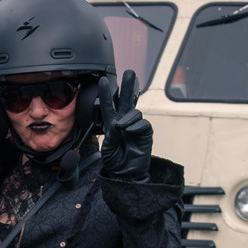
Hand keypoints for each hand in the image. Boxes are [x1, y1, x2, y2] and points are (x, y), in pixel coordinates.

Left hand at [99, 70, 150, 184]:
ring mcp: (135, 127)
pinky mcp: (145, 133)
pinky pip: (142, 123)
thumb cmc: (115, 162)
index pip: (108, 106)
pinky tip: (130, 131)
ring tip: (121, 127)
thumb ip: (112, 133)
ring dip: (127, 117)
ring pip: (134, 111)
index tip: (102, 80)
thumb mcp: (106, 147)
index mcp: (111, 125)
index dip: (106, 94)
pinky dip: (135, 126)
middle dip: (127, 86)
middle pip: (126, 101)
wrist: (125, 175)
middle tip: (129, 72)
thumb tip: (119, 122)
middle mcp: (124, 123)